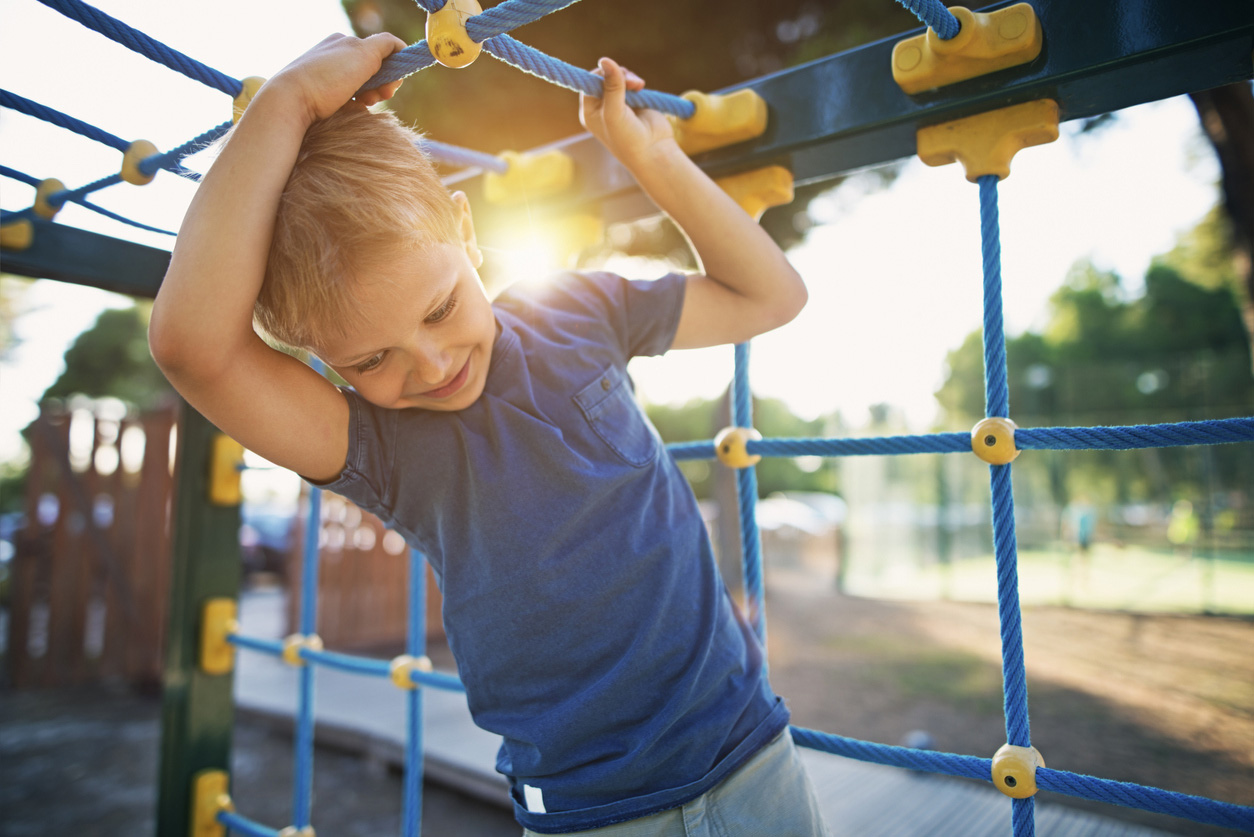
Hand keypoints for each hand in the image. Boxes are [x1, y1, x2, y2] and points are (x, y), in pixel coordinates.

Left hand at [267, 33, 408, 124]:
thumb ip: (385, 45)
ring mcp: (327, 77)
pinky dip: (354, 105)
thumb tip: (401, 47)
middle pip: (373, 71)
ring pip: (362, 87)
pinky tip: (350, 110)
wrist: (291, 101)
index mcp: (344, 43)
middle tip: (377, 98)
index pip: (381, 51)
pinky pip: (348, 100)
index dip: (392, 69)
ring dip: (370, 97)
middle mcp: (335, 57)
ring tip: (362, 104)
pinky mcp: (321, 96)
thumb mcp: (362, 53)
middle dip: (381, 85)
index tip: (391, 86)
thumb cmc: (327, 77)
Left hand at [579, 57, 677, 170]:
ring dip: (628, 78)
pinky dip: (636, 82)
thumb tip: (605, 59)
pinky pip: (631, 83)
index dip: (601, 75)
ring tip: (639, 86)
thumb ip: (611, 86)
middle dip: (618, 75)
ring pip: (619, 77)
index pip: (588, 83)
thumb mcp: (615, 112)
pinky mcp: (633, 102)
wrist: (654, 152)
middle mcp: (602, 107)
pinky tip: (642, 87)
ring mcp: (618, 104)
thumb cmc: (629, 139)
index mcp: (590, 111)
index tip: (615, 76)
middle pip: (604, 77)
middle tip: (632, 82)